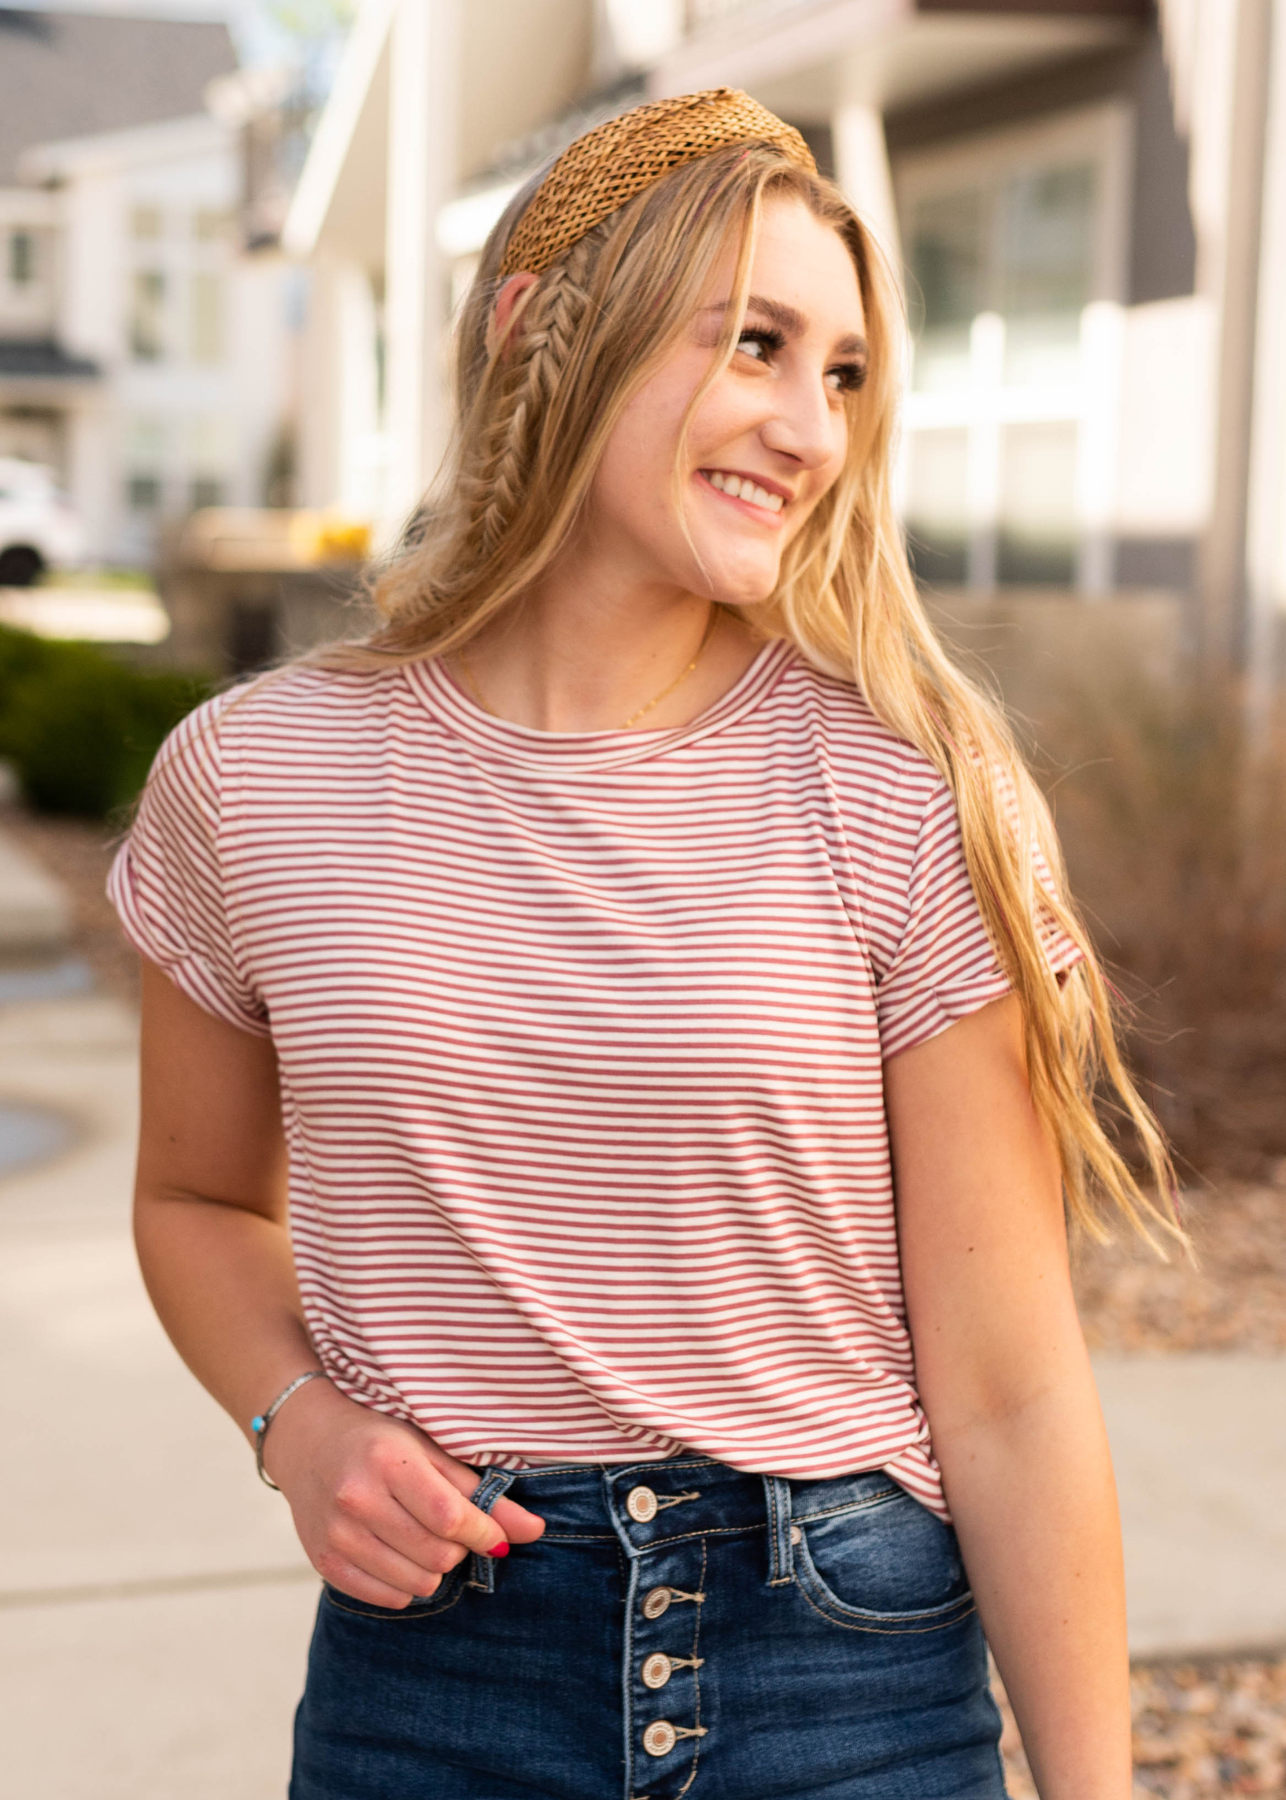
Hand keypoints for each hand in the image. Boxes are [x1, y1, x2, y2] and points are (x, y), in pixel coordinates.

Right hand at [260, 1377, 546, 1607]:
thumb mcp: (430, 1450)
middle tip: (450, 1527)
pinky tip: (399, 1553)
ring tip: (423, 1538)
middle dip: (458, 1548)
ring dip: (435, 1567)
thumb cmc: (379, 1441)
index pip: (450, 1517)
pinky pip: (388, 1596)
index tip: (497, 1537)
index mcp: (387, 1461)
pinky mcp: (324, 1562)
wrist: (308, 1442)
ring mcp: (337, 1534)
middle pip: (437, 1554)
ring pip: (417, 1581)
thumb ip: (480, 1492)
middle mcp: (357, 1499)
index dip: (484, 1533)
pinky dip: (406, 1583)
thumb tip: (533, 1532)